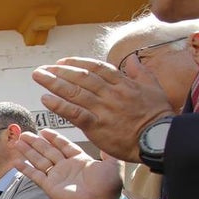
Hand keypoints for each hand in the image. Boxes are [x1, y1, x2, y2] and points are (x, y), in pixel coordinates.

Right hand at [11, 129, 122, 198]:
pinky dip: (25, 169)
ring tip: (18, 141)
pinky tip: (16, 161)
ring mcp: (57, 177)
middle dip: (36, 142)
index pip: (63, 145)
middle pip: (48, 151)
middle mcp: (66, 167)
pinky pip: (35, 176)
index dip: (54, 138)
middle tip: (24, 134)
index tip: (44, 130)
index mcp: (80, 160)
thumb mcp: (113, 165)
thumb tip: (108, 142)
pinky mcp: (50, 187)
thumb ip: (109, 153)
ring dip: (28, 151)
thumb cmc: (109, 188)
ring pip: (39, 160)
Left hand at [32, 57, 172, 161]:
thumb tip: (133, 58)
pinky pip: (75, 113)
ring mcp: (103, 109)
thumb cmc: (158, 117)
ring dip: (54, 83)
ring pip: (75, 92)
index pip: (95, 68)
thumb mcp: (154, 88)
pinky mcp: (97, 126)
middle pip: (81, 77)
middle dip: (59, 71)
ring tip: (38, 77)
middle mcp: (111, 93)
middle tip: (42, 69)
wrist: (159, 139)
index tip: (62, 62)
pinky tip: (45, 99)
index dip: (76, 63)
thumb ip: (141, 71)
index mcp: (123, 83)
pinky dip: (59, 106)